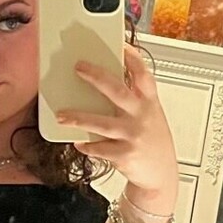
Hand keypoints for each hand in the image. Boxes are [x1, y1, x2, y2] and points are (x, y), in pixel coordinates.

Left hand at [56, 43, 178, 203]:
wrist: (160, 177)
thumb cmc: (153, 144)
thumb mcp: (151, 117)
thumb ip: (134, 101)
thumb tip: (105, 83)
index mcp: (149, 104)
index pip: (143, 75)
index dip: (133, 58)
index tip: (120, 46)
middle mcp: (142, 117)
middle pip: (117, 91)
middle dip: (96, 77)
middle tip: (78, 68)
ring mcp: (133, 136)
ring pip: (100, 123)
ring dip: (78, 118)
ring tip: (62, 116)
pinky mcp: (124, 155)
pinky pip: (98, 148)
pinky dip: (86, 144)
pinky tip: (79, 142)